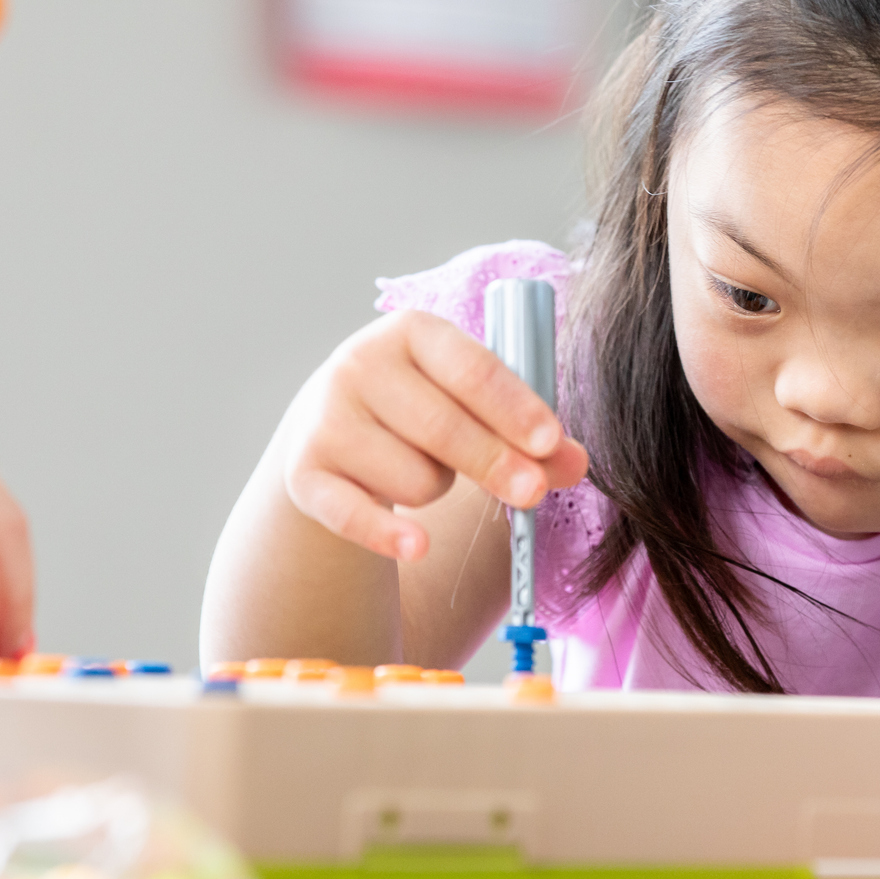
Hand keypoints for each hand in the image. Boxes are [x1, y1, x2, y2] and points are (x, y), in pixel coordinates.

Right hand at [281, 310, 587, 560]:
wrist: (329, 432)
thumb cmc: (422, 411)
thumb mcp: (473, 406)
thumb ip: (529, 432)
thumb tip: (574, 463)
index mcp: (411, 331)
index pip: (471, 369)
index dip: (513, 407)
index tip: (548, 441)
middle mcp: (359, 365)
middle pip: (442, 428)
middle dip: (494, 464)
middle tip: (532, 494)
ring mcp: (326, 419)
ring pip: (412, 479)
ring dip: (437, 489)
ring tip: (424, 471)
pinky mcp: (304, 474)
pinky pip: (355, 515)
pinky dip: (388, 535)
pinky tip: (416, 547)